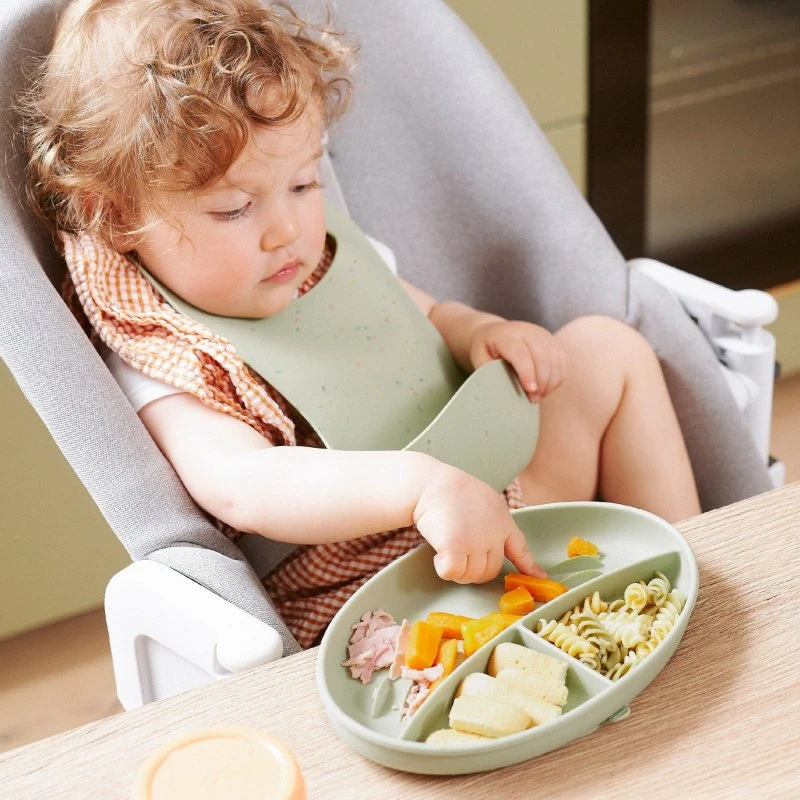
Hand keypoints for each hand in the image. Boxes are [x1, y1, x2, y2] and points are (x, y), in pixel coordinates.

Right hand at [413, 461, 547, 583]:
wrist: (430, 483)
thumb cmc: (449, 489)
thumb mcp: (483, 501)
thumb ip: (493, 522)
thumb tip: (495, 543)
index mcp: (502, 521)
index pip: (520, 548)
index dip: (529, 566)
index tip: (539, 577)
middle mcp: (493, 534)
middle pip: (488, 571)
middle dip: (472, 569)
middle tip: (456, 553)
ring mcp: (476, 541)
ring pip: (470, 575)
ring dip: (456, 569)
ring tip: (445, 547)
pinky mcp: (455, 547)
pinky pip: (452, 573)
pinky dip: (443, 568)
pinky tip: (438, 553)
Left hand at [470, 320, 565, 401]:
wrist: (496, 332)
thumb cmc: (486, 349)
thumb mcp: (480, 358)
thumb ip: (489, 373)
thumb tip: (501, 391)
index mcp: (507, 335)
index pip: (521, 354)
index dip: (527, 373)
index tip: (530, 390)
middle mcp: (529, 331)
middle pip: (542, 358)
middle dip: (541, 382)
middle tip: (533, 399)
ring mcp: (544, 336)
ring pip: (555, 361)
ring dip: (550, 383)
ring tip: (537, 396)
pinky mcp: (554, 343)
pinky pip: (563, 364)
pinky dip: (556, 379)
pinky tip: (545, 389)